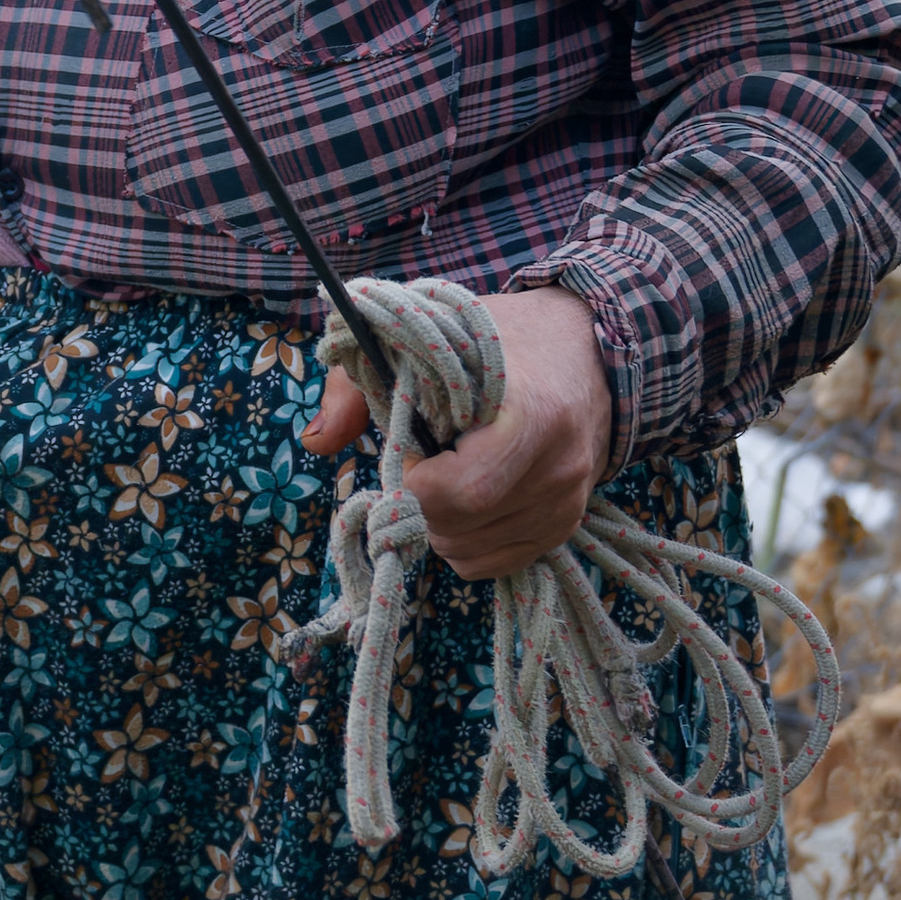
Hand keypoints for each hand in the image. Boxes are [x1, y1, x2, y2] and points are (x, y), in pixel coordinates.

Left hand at [301, 287, 611, 577]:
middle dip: (419, 503)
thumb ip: (360, 385)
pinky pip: (496, 563)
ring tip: (446, 474)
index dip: (416, 481)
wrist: (585, 345)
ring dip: (438, 523)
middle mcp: (560, 466)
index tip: (411, 448)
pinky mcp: (567, 525)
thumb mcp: (425, 337)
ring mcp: (568, 501)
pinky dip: (464, 541)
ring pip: (473, 551)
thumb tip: (315, 443)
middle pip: (463, 525)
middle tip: (422, 463)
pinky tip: (465, 500)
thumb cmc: (498, 338)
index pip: (462, 490)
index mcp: (532, 414)